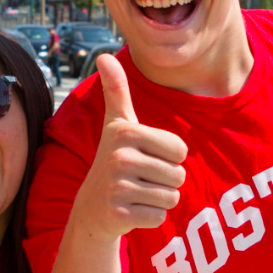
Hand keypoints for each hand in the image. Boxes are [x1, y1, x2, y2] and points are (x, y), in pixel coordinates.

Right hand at [69, 55, 187, 240]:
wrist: (92, 206)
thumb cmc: (114, 159)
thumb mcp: (116, 124)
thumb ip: (116, 90)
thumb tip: (103, 56)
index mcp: (125, 132)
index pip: (180, 150)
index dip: (169, 157)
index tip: (145, 157)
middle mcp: (119, 157)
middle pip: (178, 174)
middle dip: (165, 180)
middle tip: (140, 178)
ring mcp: (117, 188)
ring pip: (172, 197)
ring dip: (159, 198)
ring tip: (137, 193)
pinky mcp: (120, 215)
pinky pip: (160, 216)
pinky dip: (151, 216)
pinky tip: (132, 210)